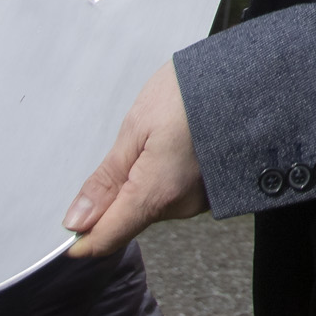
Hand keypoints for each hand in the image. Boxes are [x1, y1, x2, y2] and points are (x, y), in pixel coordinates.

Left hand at [65, 60, 211, 259]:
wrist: (246, 76)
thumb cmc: (193, 92)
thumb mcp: (136, 127)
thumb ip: (107, 179)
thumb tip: (77, 219)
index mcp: (157, 193)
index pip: (106, 238)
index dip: (81, 239)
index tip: (68, 229)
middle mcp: (180, 206)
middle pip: (128, 219)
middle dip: (117, 193)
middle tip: (129, 147)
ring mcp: (199, 200)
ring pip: (151, 204)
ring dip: (142, 179)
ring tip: (159, 136)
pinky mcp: (212, 191)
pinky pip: (173, 193)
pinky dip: (165, 174)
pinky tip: (175, 143)